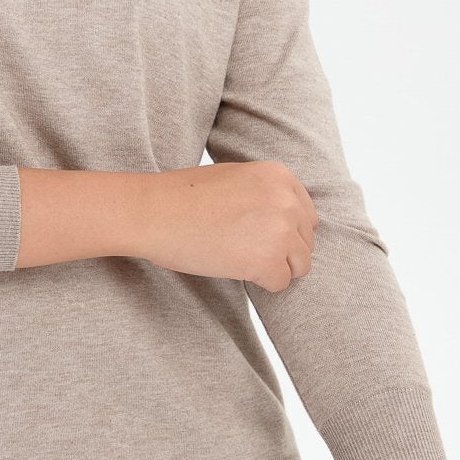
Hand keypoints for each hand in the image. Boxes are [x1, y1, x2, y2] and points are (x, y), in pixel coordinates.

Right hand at [137, 159, 316, 288]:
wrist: (153, 212)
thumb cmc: (183, 196)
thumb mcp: (236, 177)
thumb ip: (266, 194)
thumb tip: (286, 221)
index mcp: (280, 176)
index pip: (306, 215)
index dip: (284, 230)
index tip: (258, 234)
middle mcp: (287, 200)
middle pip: (306, 241)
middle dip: (281, 250)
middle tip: (245, 249)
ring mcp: (280, 231)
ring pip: (300, 265)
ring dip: (275, 267)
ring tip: (241, 259)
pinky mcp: (267, 261)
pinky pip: (281, 283)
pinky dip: (261, 283)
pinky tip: (235, 268)